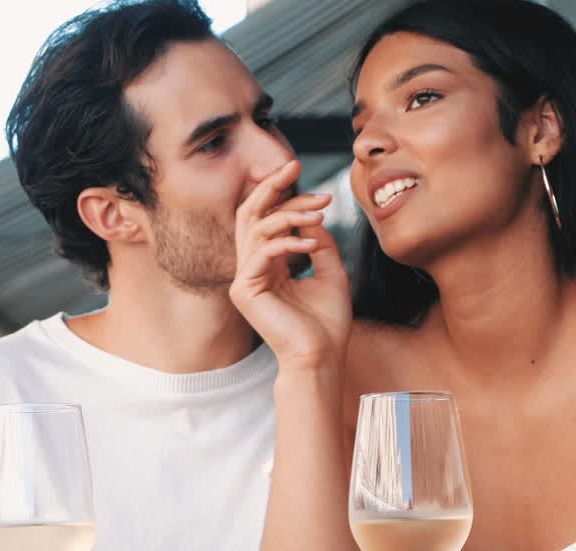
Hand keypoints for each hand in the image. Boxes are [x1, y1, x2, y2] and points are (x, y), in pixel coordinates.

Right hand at [230, 158, 351, 372]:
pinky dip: (286, 242)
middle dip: (271, 188)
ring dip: (289, 214)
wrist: (322, 357)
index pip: (266, 219)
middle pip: (250, 214)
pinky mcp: (244, 291)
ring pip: (255, 228)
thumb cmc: (327, 324)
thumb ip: (320, 243)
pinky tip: (310, 244)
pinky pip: (260, 252)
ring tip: (318, 212)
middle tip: (292, 167)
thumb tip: (313, 214)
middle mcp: (250, 269)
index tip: (308, 181)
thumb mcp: (331, 273)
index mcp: (267, 266)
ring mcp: (244, 280)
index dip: (283, 196)